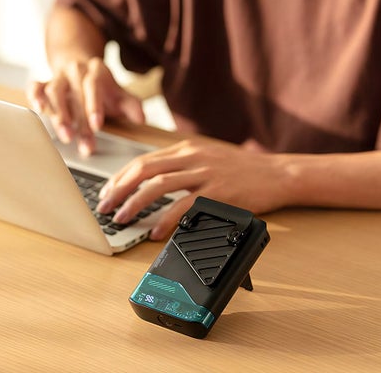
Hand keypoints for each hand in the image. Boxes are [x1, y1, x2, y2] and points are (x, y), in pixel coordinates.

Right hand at [27, 57, 144, 154]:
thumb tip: (141, 118)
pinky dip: (35, 96)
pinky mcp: (45, 82)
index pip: (93, 86)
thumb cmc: (102, 87)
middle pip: (74, 93)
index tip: (96, 126)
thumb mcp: (119, 94)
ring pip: (54, 92)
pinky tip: (38, 109)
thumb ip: (131, 105)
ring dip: (58, 114)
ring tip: (65, 135)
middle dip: (77, 120)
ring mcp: (59, 76)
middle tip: (81, 142)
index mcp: (96, 71)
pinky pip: (36, 85)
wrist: (81, 67)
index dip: (94, 105)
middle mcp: (76, 70)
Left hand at [96, 138, 287, 239]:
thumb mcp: (206, 157)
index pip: (143, 160)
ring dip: (136, 203)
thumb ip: (180, 165)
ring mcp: (205, 173)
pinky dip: (166, 220)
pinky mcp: (219, 192)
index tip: (107, 192)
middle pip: (144, 170)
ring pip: (159, 186)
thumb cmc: (241, 169)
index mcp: (186, 149)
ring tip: (122, 219)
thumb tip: (150, 182)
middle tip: (105, 207)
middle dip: (119, 189)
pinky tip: (156, 231)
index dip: (120, 177)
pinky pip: (185, 206)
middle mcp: (192, 157)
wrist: (276, 173)